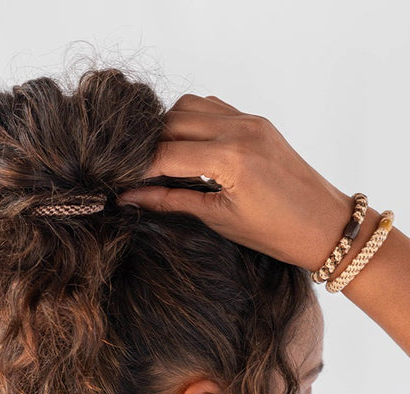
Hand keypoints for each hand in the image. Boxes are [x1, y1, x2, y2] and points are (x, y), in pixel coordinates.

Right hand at [117, 93, 353, 270]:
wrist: (325, 225)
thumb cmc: (278, 232)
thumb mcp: (219, 219)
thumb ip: (171, 202)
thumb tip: (130, 198)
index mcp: (230, 158)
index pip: (165, 154)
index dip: (138, 171)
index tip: (123, 184)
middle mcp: (239, 130)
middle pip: (171, 122)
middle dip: (150, 148)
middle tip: (140, 175)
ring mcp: (250, 120)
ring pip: (189, 106)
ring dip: (170, 129)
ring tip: (165, 162)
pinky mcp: (257, 121)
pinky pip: (214, 107)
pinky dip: (194, 121)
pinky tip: (191, 149)